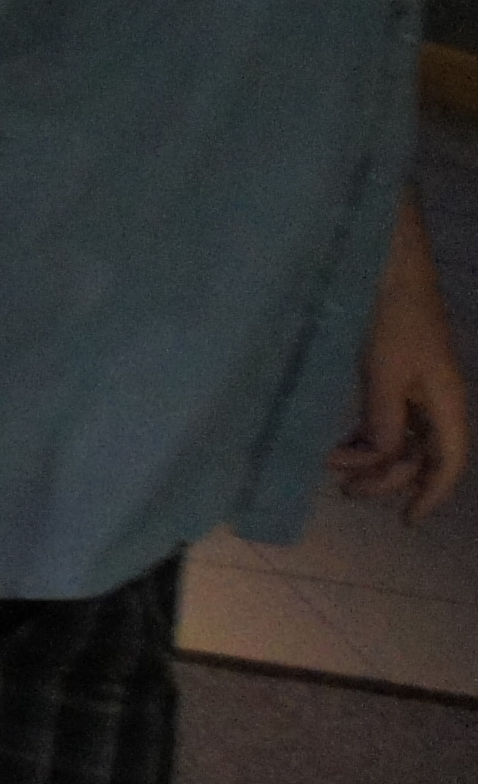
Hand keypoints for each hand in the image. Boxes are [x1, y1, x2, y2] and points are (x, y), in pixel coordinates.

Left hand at [332, 201, 466, 521]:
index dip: (431, 495)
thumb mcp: (384, 372)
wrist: (387, 263)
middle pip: (423, 455)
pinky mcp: (394, 372)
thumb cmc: (391, 315)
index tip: (405, 521)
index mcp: (447, 401)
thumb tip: (380, 459)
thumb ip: (384, 420)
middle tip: (346, 491)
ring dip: (374, 458)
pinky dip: (368, 435)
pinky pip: (387, 418)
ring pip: (403, 439)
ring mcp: (417, 385)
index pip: (448, 462)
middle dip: (388, 477)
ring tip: (335, 467)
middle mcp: (438, 398)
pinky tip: (343, 443)